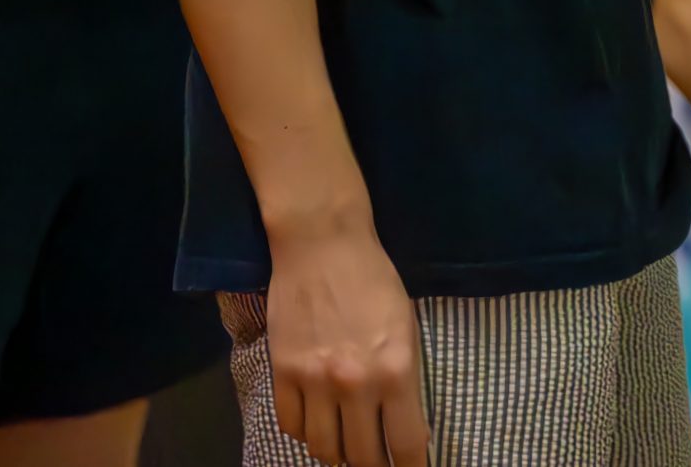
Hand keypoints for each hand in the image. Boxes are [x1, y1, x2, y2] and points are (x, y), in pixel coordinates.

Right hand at [264, 225, 429, 466]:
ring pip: (323, 448)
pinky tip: (317, 425)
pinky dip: (305, 433)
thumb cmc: (375, 281)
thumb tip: (403, 424)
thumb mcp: (407, 327)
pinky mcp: (283, 373)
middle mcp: (355, 383)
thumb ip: (405, 378)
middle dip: (373, 466)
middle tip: (378, 463)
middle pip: (362, 456)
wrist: (323, 246)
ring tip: (347, 447)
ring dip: (337, 454)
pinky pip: (292, 426)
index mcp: (397, 370)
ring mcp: (314, 381)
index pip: (407, 443)